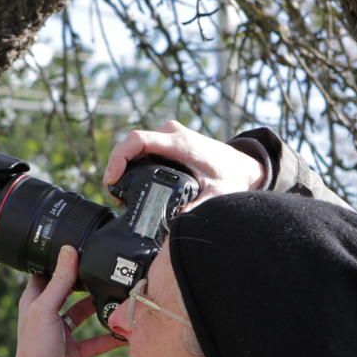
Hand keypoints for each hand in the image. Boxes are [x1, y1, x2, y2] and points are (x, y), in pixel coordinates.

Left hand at [12, 246, 126, 356]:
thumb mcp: (46, 309)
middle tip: (102, 269)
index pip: (46, 275)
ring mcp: (61, 334)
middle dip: (84, 283)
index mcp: (35, 302)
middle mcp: (47, 316)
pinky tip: (124, 330)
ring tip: (116, 294)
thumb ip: (60, 281)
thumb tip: (68, 250)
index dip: (59, 263)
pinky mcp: (75, 351)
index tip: (78, 250)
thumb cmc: (36, 348)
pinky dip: (110, 336)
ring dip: (98, 307)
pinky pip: (96, 340)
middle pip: (68, 292)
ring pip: (83, 314)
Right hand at [103, 120, 265, 205]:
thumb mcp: (218, 195)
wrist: (244, 165)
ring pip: (135, 146)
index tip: (112, 179)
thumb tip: (178, 223)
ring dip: (124, 165)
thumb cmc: (231, 177)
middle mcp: (172, 133)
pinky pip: (143, 148)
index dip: (119, 157)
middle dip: (117, 166)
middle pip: (132, 144)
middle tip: (114, 193)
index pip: (139, 140)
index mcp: (180, 143)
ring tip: (121, 191)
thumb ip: (199, 208)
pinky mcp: (167, 140)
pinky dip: (133, 163)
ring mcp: (169, 134)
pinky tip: (132, 182)